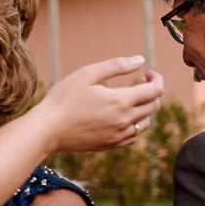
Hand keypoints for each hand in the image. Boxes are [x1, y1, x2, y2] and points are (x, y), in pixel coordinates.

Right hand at [34, 58, 164, 152]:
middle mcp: (124, 121)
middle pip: (154, 106)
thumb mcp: (87, 74)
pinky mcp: (110, 145)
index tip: (148, 72)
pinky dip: (134, 124)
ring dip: (145, 109)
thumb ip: (116, 65)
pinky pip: (133, 136)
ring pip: (145, 123)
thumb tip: (141, 60)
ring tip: (130, 99)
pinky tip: (122, 117)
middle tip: (140, 82)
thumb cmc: (63, 99)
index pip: (155, 90)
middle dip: (152, 91)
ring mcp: (118, 136)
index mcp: (120, 101)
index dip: (157, 79)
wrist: (47, 130)